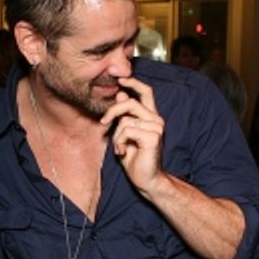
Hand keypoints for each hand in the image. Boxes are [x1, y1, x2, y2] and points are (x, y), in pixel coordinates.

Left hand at [99, 76, 165, 195]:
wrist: (146, 180)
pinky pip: (127, 131)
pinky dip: (120, 143)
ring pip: (125, 120)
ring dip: (116, 136)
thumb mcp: (125, 134)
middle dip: (112, 111)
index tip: (120, 79)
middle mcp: (156, 120)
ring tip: (121, 148)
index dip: (134, 83)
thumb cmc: (135, 159)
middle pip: (130, 103)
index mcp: (151, 117)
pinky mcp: (153, 137)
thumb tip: (121, 93)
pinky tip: (124, 153)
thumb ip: (125, 115)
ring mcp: (156, 128)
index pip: (146, 92)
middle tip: (103, 122)